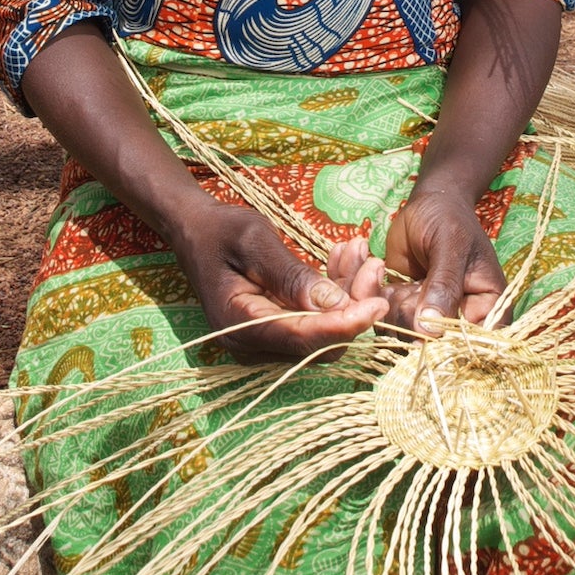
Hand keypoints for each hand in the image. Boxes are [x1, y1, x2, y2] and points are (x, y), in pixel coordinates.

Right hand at [171, 200, 387, 363]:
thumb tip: (336, 305)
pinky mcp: (277, 330)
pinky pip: (317, 321)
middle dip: (353, 306)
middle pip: (320, 344)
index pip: (303, 339)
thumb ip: (291, 275)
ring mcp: (265, 342)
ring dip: (349, 295)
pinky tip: (343, 259)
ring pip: (324, 333)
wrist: (195, 230)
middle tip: (371, 262)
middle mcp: (253, 345)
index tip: (379, 303)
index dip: (345, 325)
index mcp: (239, 325)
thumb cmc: (220, 229)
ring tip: (359, 251)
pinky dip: (335, 293)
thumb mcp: (254, 241)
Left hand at [382, 185, 508, 337]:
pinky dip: (374, 295)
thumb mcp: (451, 245)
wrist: (429, 203)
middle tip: (408, 284)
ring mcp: (429, 317)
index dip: (445, 342)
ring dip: (390, 304)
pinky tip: (376, 267)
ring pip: (403, 334)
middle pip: (432, 345)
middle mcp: (460, 319)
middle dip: (410, 316)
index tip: (422, 318)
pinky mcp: (404, 309)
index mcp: (489, 308)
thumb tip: (431, 331)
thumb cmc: (449, 219)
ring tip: (393, 272)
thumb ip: (444, 286)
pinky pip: (383, 318)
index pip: (472, 344)